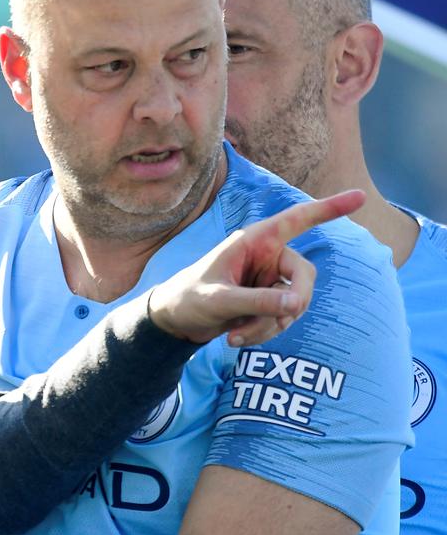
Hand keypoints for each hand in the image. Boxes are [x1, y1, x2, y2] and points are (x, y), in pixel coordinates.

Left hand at [148, 189, 365, 345]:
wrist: (174, 322)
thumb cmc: (188, 300)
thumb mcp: (218, 301)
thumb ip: (255, 302)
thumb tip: (295, 305)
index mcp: (253, 240)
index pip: (296, 220)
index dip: (329, 209)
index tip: (361, 196)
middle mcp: (266, 256)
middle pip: (304, 277)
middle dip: (290, 305)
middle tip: (275, 321)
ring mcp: (269, 279)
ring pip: (295, 305)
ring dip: (270, 326)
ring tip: (235, 336)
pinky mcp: (268, 301)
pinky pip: (283, 319)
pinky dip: (265, 332)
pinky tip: (236, 338)